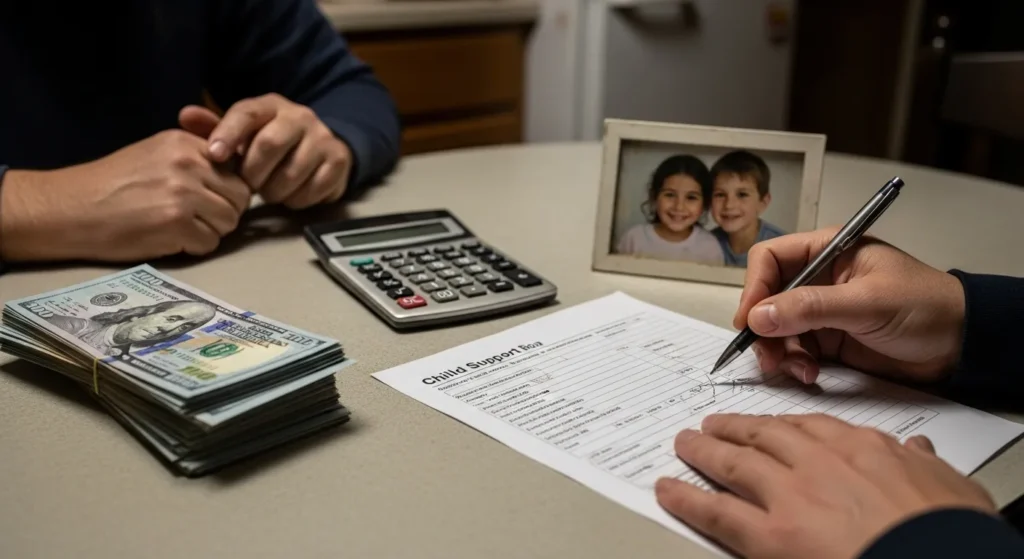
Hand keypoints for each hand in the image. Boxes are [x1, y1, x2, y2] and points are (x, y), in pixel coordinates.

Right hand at [0, 130, 249, 262]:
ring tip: (182, 228)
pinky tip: (170, 240)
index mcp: (186, 143)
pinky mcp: (176, 224)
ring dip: (211, 231)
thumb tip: (237, 173)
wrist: (70, 207)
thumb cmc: (112, 184)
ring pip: (229, 221)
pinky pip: (210, 243)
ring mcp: (184, 194)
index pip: (237, 168)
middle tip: (197, 218)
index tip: (209, 198)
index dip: (228, 188)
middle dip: (224, 211)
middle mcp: (189, 164)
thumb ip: (196, 159)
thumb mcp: (157, 153)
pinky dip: (194, 247)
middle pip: (240, 197)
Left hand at [178, 94, 351, 208]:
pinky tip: (291, 194)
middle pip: (270, 144)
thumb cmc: (272, 141)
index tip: (215, 156)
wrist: (323, 145)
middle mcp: (300, 117)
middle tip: (247, 186)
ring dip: (274, 190)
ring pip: (292, 173)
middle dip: (253, 172)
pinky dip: (297, 199)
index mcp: (271, 106)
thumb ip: (214, 127)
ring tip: (269, 190)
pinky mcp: (339, 162)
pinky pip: (313, 189)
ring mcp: (323, 139)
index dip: (228, 134)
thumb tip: (186, 115)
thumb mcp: (244, 132)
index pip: (246, 114)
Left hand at [655, 413, 997, 558]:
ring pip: (733, 464)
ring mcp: (789, 497)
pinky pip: (716, 512)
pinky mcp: (768, 536)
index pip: (810, 427)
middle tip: (711, 424)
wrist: (941, 558)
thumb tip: (917, 451)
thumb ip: (921, 465)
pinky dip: (686, 498)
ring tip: (685, 443)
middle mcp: (818, 463)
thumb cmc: (949, 533)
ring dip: (704, 451)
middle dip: (733, 429)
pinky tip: (667, 489)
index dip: (780, 425)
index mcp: (861, 449)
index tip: (767, 424)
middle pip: (763, 437)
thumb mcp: (950, 487)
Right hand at [733, 227, 965, 384]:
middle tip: (768, 355)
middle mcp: (818, 279)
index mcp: (827, 251)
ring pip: (776, 328)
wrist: (963, 345)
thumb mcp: (867, 303)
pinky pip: (795, 351)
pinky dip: (795, 365)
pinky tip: (810, 375)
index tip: (750, 319)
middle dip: (763, 327)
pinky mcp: (829, 341)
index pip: (770, 259)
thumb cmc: (925, 307)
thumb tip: (757, 317)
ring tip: (796, 370)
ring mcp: (822, 312)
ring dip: (778, 351)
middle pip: (767, 297)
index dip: (755, 287)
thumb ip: (811, 308)